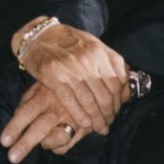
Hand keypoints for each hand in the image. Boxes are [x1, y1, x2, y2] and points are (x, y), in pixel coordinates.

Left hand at [0, 82, 85, 163]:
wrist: (92, 86)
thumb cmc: (57, 89)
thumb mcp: (41, 86)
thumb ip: (27, 100)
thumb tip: (16, 115)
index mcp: (44, 95)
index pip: (27, 112)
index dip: (15, 127)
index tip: (4, 142)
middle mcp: (59, 108)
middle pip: (41, 127)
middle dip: (26, 144)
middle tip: (13, 158)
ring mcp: (73, 118)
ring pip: (57, 139)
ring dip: (47, 143)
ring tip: (45, 138)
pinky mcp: (86, 128)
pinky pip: (67, 146)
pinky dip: (58, 148)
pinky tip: (57, 140)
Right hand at [14, 20, 128, 134]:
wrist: (38, 36)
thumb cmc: (67, 41)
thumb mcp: (92, 43)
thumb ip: (110, 59)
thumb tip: (126, 80)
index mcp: (98, 51)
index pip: (116, 83)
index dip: (118, 102)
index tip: (116, 112)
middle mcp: (86, 59)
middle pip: (104, 94)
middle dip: (108, 114)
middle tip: (108, 124)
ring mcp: (70, 68)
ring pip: (89, 100)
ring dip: (96, 118)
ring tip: (99, 127)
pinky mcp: (53, 76)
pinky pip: (70, 100)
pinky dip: (79, 114)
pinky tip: (85, 123)